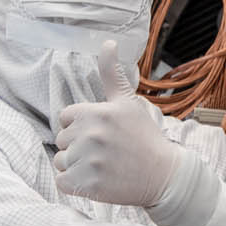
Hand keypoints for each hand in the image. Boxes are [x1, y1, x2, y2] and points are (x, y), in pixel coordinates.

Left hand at [53, 39, 182, 206]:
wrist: (165, 176)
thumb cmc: (144, 138)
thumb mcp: (128, 103)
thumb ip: (112, 74)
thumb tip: (109, 41)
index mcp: (97, 113)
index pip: (66, 118)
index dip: (80, 127)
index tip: (101, 134)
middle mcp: (91, 134)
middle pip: (61, 140)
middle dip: (77, 147)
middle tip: (105, 152)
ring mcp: (89, 160)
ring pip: (60, 161)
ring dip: (76, 166)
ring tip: (101, 166)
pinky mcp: (87, 184)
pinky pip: (62, 182)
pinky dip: (74, 184)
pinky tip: (95, 180)